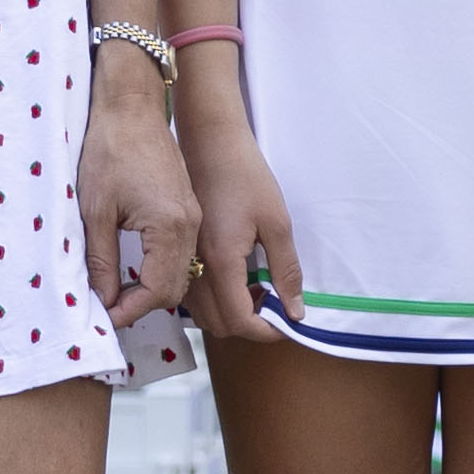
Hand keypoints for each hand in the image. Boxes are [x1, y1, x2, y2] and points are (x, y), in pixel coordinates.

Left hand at [79, 53, 200, 328]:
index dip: (129, 311)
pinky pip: (182, 253)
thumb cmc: (110, 150)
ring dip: (152, 288)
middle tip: (107, 308)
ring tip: (117, 291)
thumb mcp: (96, 211)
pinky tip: (134, 267)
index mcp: (169, 226)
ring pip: (181, 272)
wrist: (132, 106)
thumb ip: (102, 261)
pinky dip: (161, 269)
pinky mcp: (187, 207)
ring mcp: (192, 216)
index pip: (157, 291)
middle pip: (175, 288)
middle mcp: (189, 225)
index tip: (103, 318)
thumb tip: (103, 300)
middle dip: (142, 305)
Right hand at [177, 79, 301, 338]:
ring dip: (230, 313)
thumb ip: (286, 271)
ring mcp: (182, 262)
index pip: (239, 321)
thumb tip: (295, 312)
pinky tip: (236, 276)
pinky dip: (215, 299)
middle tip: (272, 303)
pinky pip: (193, 295)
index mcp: (220, 261)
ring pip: (203, 314)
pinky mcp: (178, 253)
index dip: (265, 331)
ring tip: (256, 289)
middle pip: (219, 325)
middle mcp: (194, 268)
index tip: (284, 322)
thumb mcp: (277, 222)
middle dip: (248, 325)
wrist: (209, 143)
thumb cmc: (245, 176)